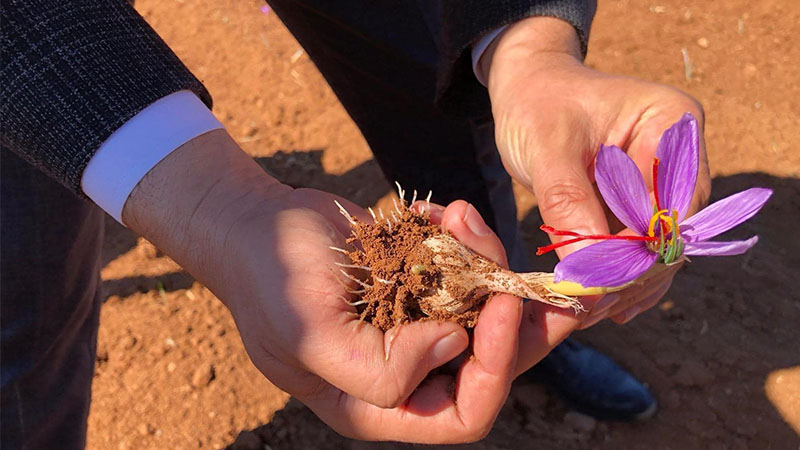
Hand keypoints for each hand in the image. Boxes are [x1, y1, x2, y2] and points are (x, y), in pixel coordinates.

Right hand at [123, 130, 521, 442]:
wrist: (257, 226)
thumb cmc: (273, 282)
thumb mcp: (310, 335)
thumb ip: (379, 368)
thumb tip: (454, 345)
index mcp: (377, 404)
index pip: (462, 414)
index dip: (495, 369)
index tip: (504, 305)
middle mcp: (405, 371)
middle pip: (489, 366)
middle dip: (520, 320)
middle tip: (543, 274)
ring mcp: (415, 325)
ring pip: (485, 314)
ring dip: (489, 265)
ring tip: (466, 217)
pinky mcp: (418, 285)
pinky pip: (463, 272)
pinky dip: (464, 240)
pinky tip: (443, 211)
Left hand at [481, 18, 710, 332]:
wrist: (529, 89)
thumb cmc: (537, 105)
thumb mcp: (546, 146)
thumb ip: (568, 201)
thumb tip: (590, 271)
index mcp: (672, 123)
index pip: (668, 205)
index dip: (636, 253)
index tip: (595, 289)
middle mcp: (681, 153)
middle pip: (671, 231)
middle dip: (631, 273)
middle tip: (589, 310)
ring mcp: (666, 178)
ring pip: (657, 246)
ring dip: (625, 281)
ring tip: (587, 313)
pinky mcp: (644, 199)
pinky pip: (639, 245)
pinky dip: (618, 273)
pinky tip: (596, 302)